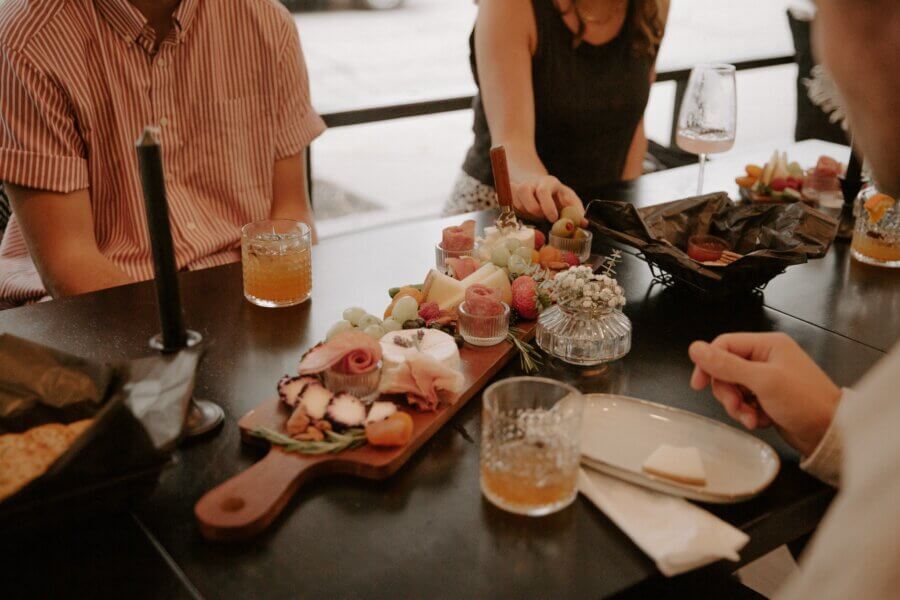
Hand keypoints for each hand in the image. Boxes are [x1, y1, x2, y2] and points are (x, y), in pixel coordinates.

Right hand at [510, 175, 585, 223]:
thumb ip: (577, 212)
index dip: (547, 206)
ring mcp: (520, 188)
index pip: (544, 191)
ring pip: (515, 199)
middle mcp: (532, 183)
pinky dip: (517, 212)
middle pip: (524, 191)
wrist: (544, 189)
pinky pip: (509, 204)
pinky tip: (526, 215)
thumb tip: (584, 223)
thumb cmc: (560, 199)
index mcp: (549, 182)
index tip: (553, 219)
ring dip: (525, 211)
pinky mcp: (512, 196)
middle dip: (533, 208)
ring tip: (536, 216)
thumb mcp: (570, 202)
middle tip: (542, 218)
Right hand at [688, 332, 841, 456]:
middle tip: (736, 406)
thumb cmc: (806, 402)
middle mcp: (765, 358)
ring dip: (737, 406)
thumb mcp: (762, 380)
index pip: (723, 345)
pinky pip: (743, 402)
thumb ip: (726, 365)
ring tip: (751, 417)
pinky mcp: (768, 397)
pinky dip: (747, 413)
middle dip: (727, 391)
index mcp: (766, 345)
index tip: (698, 384)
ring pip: (733, 388)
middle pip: (725, 369)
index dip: (708, 364)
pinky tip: (760, 420)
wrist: (830, 433)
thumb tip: (695, 348)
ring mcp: (767, 379)